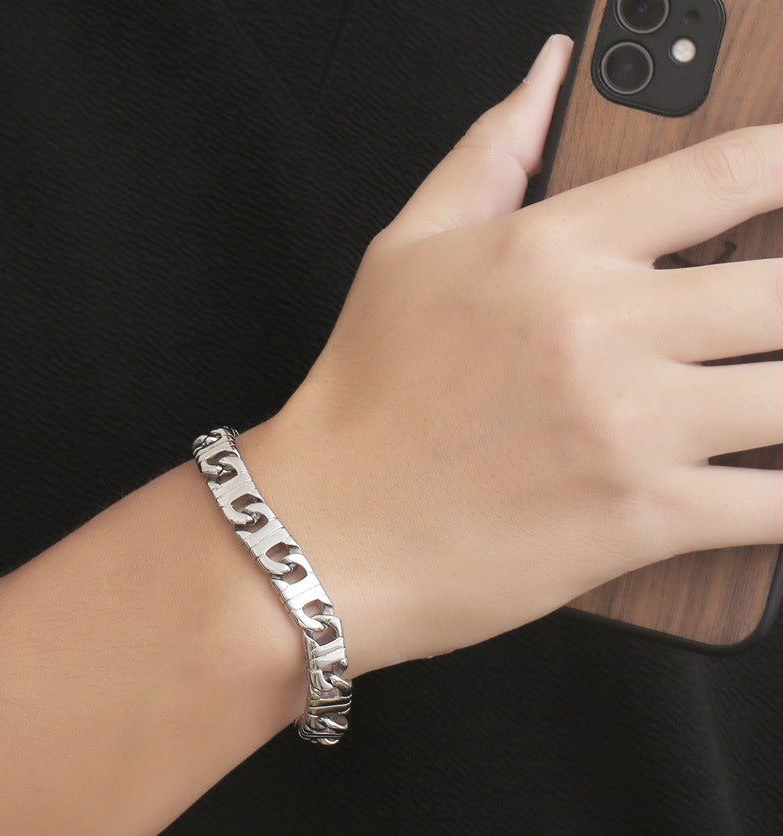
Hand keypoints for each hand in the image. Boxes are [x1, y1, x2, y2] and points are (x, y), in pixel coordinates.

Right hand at [245, 34, 782, 673]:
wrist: (326, 533)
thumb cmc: (359, 400)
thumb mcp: (403, 253)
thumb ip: (486, 155)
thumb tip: (546, 73)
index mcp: (549, 249)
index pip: (728, 172)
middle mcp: (601, 329)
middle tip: (780, 321)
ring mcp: (628, 428)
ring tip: (779, 392)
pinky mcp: (638, 520)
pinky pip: (775, 507)